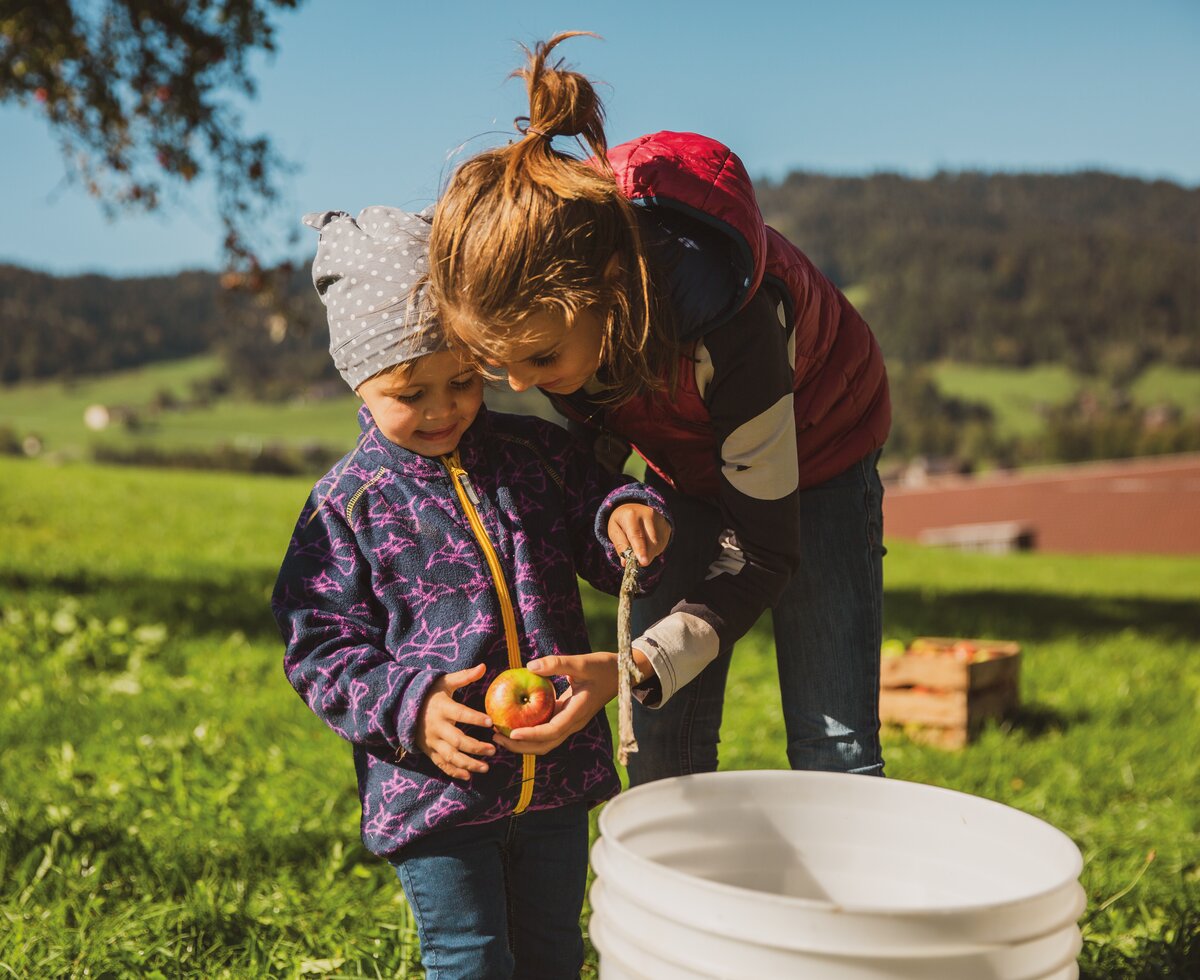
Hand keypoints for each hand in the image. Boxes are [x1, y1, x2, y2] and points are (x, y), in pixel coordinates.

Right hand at [414, 663, 494, 779]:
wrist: (403, 708)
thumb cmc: (430, 693)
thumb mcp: (445, 682)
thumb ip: (464, 676)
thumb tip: (484, 666)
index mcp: (442, 708)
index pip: (460, 713)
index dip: (475, 718)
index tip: (491, 722)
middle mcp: (437, 727)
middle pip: (457, 740)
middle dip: (475, 747)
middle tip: (493, 750)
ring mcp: (432, 741)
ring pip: (450, 756)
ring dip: (468, 764)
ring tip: (486, 767)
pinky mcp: (429, 751)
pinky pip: (441, 764)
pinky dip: (454, 772)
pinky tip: (469, 777)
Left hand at [492, 652, 618, 755]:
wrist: (622, 674)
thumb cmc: (604, 667)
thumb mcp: (582, 662)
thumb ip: (558, 663)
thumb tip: (530, 666)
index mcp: (577, 713)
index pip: (552, 732)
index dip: (531, 736)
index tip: (511, 734)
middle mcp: (573, 722)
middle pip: (545, 745)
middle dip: (520, 746)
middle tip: (496, 738)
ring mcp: (570, 722)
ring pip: (545, 741)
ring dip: (523, 742)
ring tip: (500, 734)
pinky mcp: (567, 717)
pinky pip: (546, 730)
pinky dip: (529, 731)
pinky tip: (513, 721)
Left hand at [608, 503, 671, 566]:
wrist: (633, 508)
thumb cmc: (622, 521)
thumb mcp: (614, 530)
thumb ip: (620, 545)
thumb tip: (626, 561)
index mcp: (631, 515)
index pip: (637, 535)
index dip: (640, 550)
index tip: (643, 562)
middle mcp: (648, 514)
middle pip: (650, 542)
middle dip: (644, 556)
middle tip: (637, 562)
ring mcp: (660, 519)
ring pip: (657, 546)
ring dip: (649, 553)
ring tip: (640, 546)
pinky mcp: (666, 526)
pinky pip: (662, 544)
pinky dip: (654, 550)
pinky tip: (647, 543)